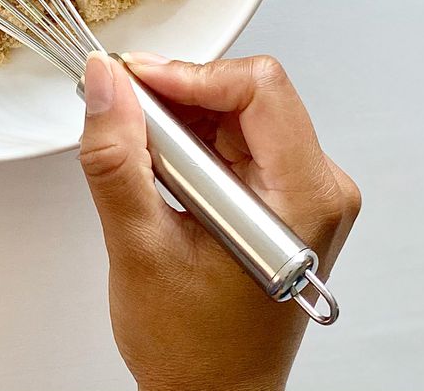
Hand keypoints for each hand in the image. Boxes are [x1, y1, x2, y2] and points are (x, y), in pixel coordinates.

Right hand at [78, 53, 359, 390]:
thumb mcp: (139, 248)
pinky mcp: (282, 198)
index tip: (135, 83)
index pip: (259, 88)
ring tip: (140, 160)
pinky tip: (161, 176)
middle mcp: (317, 189)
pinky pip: (236, 141)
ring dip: (180, 124)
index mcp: (304, 198)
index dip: (189, 75)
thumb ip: (117, 160)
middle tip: (124, 117)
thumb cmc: (195, 349)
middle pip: (248, 95)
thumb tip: (106, 86)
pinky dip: (191, 146)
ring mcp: (302, 194)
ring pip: (237, 113)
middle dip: (178, 99)